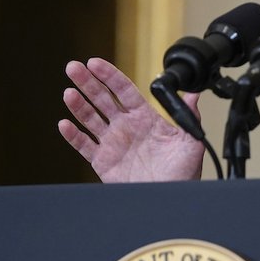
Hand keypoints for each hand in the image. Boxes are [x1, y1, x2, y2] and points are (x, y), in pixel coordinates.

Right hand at [58, 58, 204, 181]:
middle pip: (102, 99)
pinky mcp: (103, 161)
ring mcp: (112, 143)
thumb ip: (189, 116)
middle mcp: (126, 126)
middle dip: (87, 82)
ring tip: (68, 92)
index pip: (123, 90)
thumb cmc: (182, 171)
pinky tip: (64, 125)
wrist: (170, 197)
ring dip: (78, 105)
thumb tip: (195, 93)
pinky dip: (73, 136)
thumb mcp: (191, 141)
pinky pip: (84, 146)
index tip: (95, 63)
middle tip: (73, 67)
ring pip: (90, 118)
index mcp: (144, 117)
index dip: (109, 75)